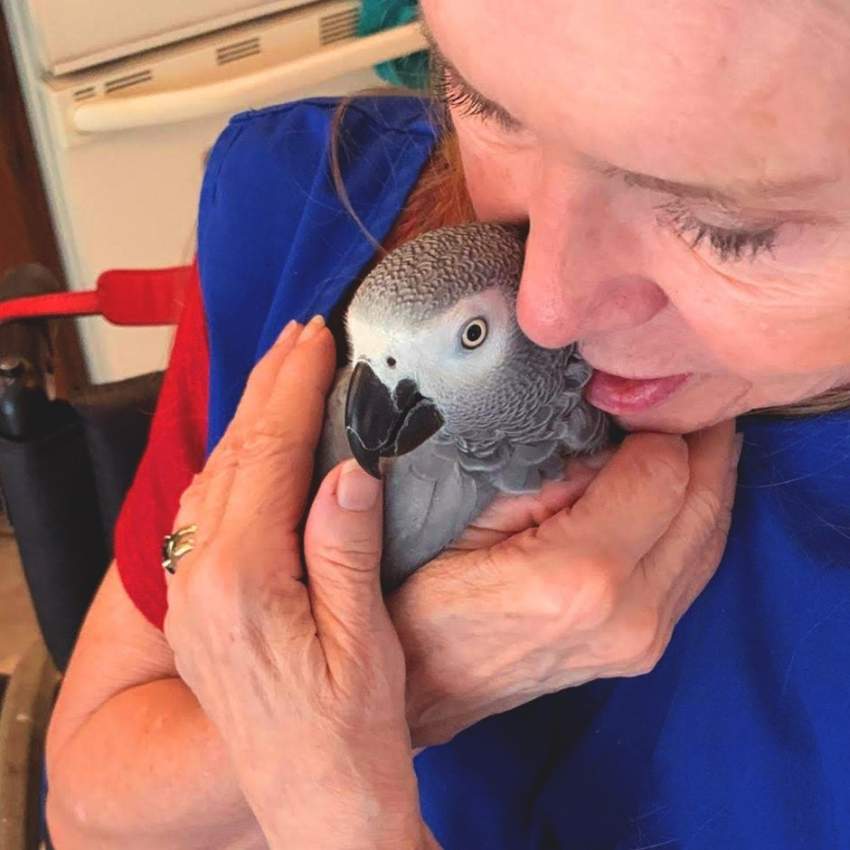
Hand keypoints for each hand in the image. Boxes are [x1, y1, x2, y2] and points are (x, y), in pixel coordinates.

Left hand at [163, 318, 432, 849]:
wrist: (313, 800)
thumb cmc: (348, 732)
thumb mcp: (363, 640)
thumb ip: (345, 547)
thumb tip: (351, 468)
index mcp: (243, 582)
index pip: (268, 457)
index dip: (294, 391)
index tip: (318, 340)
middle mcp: (202, 580)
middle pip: (235, 456)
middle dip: (269, 387)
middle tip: (300, 334)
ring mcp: (193, 593)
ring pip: (215, 478)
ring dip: (249, 418)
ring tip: (279, 372)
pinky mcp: (199, 604)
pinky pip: (206, 511)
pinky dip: (232, 462)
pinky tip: (249, 446)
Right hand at [389, 423, 739, 747]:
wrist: (427, 686)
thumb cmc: (427, 597)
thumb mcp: (472, 514)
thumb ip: (548, 474)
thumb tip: (607, 440)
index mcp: (581, 574)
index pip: (663, 472)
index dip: (657, 425)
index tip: (635, 402)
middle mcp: (631, 613)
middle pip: (704, 501)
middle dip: (701, 442)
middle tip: (686, 399)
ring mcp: (646, 640)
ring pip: (713, 536)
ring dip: (709, 477)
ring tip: (693, 433)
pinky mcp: (648, 649)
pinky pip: (698, 569)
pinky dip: (697, 519)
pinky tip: (685, 487)